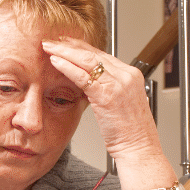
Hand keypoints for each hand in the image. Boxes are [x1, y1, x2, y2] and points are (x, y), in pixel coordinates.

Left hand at [43, 37, 161, 164]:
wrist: (140, 148)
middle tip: (53, 41)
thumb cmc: (130, 132)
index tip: (66, 44)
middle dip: (70, 45)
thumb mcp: (120, 104)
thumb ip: (106, 89)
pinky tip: (55, 62)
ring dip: (65, 52)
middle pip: (94, 54)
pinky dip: (67, 67)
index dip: (81, 48)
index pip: (102, 55)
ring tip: (49, 48)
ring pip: (87, 60)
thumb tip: (88, 83)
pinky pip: (83, 76)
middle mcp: (126, 75)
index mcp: (131, 75)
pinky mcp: (108, 95)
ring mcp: (118, 84)